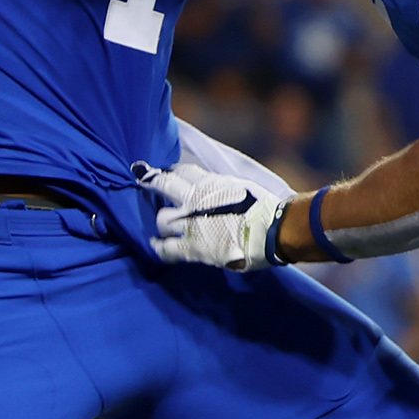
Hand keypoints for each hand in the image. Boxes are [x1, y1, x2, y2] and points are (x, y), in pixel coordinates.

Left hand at [135, 159, 288, 272]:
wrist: (272, 231)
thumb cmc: (264, 209)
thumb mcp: (242, 187)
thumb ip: (223, 188)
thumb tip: (217, 190)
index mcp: (209, 183)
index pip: (183, 171)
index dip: (173, 171)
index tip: (168, 173)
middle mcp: (195, 200)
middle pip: (164, 186)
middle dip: (154, 184)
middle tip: (146, 184)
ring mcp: (190, 224)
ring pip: (162, 219)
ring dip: (163, 221)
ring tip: (163, 225)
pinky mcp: (192, 247)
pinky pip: (167, 248)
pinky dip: (159, 246)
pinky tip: (155, 244)